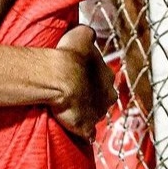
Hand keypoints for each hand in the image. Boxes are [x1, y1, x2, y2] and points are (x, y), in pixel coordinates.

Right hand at [50, 24, 116, 141]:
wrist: (59, 78)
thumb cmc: (70, 55)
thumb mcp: (81, 34)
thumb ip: (88, 34)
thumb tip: (88, 33)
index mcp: (108, 76)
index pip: (104, 79)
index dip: (92, 78)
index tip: (80, 76)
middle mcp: (107, 96)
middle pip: (103, 99)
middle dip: (93, 97)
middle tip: (76, 94)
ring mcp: (98, 114)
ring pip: (95, 116)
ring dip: (86, 113)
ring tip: (70, 109)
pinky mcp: (86, 128)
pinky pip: (88, 135)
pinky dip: (84, 134)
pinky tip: (75, 131)